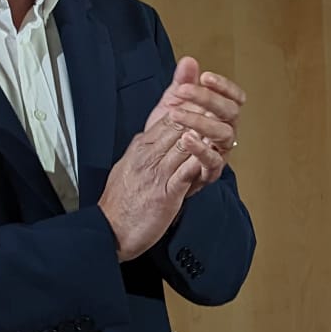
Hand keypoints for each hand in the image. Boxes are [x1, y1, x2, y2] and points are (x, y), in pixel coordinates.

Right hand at [98, 114, 218, 261]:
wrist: (109, 230)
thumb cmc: (120, 202)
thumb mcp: (127, 166)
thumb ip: (140, 150)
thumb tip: (148, 136)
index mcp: (140, 149)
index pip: (167, 120)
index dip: (188, 108)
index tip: (205, 100)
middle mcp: (147, 157)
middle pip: (177, 127)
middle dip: (199, 114)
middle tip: (219, 103)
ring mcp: (157, 174)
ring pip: (183, 145)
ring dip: (204, 133)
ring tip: (221, 122)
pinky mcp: (166, 194)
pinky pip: (186, 172)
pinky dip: (199, 161)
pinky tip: (211, 153)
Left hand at [145, 56, 245, 190]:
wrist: (155, 169)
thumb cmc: (170, 138)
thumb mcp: (172, 106)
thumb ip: (182, 85)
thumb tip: (189, 61)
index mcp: (220, 116)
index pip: (234, 98)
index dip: (224, 86)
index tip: (206, 77)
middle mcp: (225, 132)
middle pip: (231, 112)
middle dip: (208, 99)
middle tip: (182, 91)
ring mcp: (220, 152)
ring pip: (224, 134)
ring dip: (201, 121)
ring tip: (176, 114)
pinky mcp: (210, 171)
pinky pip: (213, 160)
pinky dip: (201, 149)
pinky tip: (186, 138)